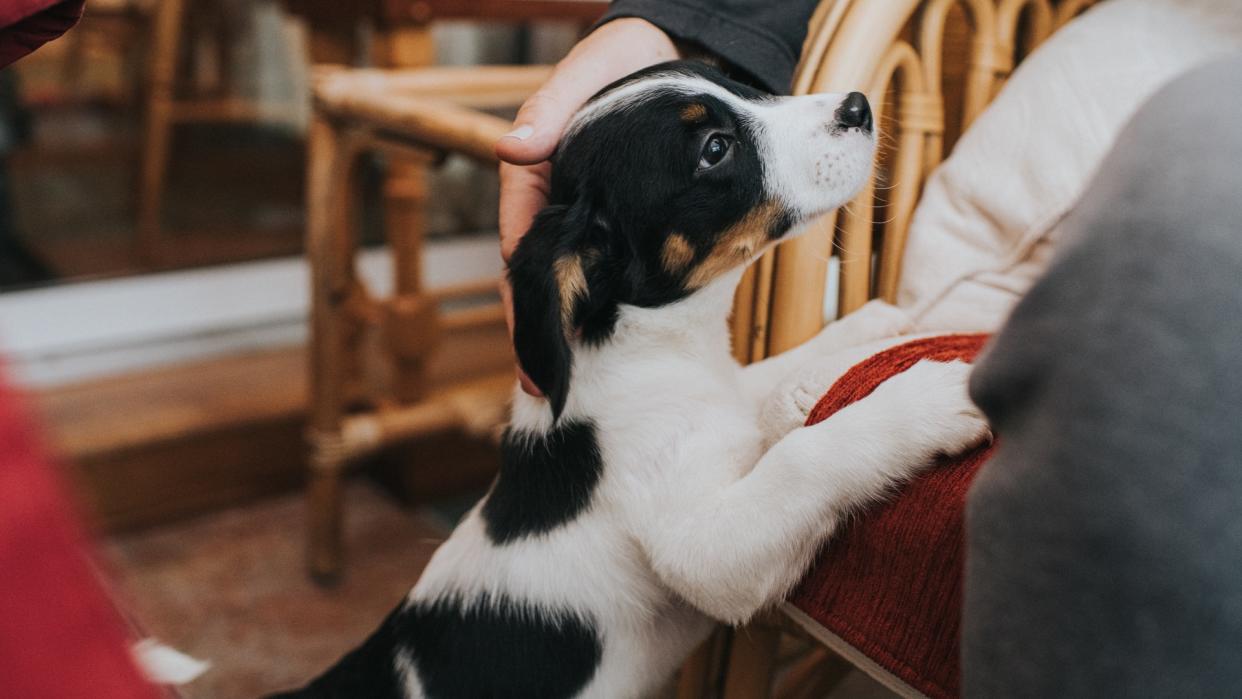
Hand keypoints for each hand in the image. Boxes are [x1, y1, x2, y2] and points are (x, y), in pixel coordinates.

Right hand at [496, 18, 680, 395]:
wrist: (671, 46)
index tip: (530, 347)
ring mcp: (589, 212)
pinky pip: (611, 265)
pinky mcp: (622, 216)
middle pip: (541, 278)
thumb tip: (514, 147)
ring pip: (576, 279)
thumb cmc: (620, 58)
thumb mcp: (586, 73)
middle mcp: (555, 200)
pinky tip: (621, 337)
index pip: (520, 249)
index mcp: (534, 174)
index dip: (523, 302)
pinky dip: (609, 301)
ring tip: (584, 380)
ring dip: (574, 327)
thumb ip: (552, 107)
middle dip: (542, 333)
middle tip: (548, 390)